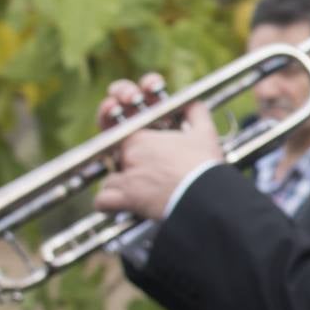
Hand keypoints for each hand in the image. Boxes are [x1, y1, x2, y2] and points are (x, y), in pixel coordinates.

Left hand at [93, 78, 223, 220]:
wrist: (207, 194)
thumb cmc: (205, 165)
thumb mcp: (205, 132)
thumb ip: (195, 112)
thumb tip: (192, 103)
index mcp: (142, 136)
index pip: (120, 130)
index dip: (125, 133)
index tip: (135, 141)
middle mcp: (129, 154)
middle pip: (116, 156)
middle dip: (126, 162)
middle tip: (143, 170)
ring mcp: (125, 176)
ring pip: (109, 179)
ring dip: (120, 185)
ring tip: (140, 190)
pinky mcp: (125, 199)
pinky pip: (103, 201)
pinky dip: (109, 204)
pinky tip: (120, 205)